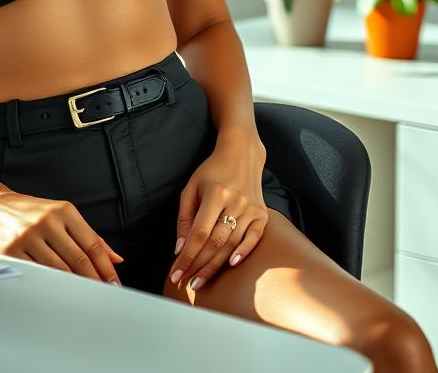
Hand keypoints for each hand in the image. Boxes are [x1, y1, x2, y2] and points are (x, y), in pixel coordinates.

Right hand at [0, 188, 123, 284]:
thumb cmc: (27, 211)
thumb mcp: (59, 214)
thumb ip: (87, 235)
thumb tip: (114, 258)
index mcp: (63, 211)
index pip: (92, 244)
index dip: (105, 268)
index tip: (113, 283)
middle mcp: (47, 221)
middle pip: (78, 259)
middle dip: (94, 281)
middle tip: (102, 295)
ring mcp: (28, 236)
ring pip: (59, 270)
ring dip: (74, 287)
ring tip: (83, 297)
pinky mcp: (11, 251)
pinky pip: (36, 274)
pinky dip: (49, 286)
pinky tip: (57, 292)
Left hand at [168, 129, 268, 291]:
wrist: (242, 154)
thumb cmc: (212, 171)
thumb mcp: (192, 187)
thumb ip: (185, 217)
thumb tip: (180, 247)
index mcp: (215, 193)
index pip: (199, 233)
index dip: (187, 256)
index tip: (175, 273)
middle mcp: (235, 202)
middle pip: (215, 242)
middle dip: (198, 266)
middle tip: (186, 283)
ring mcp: (251, 208)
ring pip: (232, 244)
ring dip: (215, 266)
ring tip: (200, 281)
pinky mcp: (262, 213)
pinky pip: (254, 238)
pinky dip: (243, 252)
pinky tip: (231, 265)